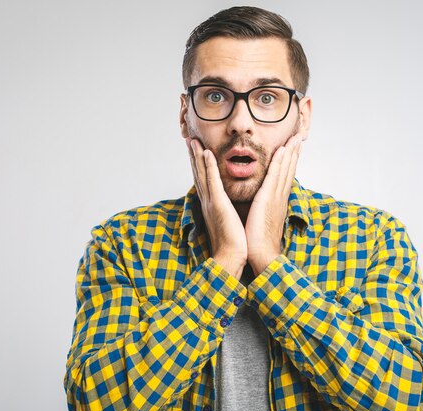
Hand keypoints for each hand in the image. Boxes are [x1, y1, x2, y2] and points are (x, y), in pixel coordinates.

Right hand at [186, 138, 246, 277]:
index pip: (204, 180)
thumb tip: (229, 206)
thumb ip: (227, 211)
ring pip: (202, 174)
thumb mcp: (229, 222)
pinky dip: (208, 167)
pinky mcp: (217, 205)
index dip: (199, 164)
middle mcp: (208, 201)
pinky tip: (206, 153)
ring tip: (193, 140)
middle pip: (198, 174)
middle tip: (189, 139)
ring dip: (197, 156)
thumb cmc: (233, 244)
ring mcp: (211, 202)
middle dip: (194, 156)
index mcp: (212, 205)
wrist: (230, 258)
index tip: (197, 150)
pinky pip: (212, 182)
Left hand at [245, 133, 302, 274]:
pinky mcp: (268, 199)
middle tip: (298, 137)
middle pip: (289, 170)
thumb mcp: (262, 221)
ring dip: (290, 152)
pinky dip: (280, 162)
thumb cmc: (258, 242)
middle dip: (294, 153)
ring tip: (295, 137)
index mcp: (277, 202)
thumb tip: (262, 204)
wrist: (262, 255)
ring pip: (284, 169)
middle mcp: (280, 197)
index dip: (290, 162)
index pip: (284, 177)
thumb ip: (263, 209)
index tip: (293, 149)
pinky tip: (282, 150)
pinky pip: (275, 176)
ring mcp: (276, 197)